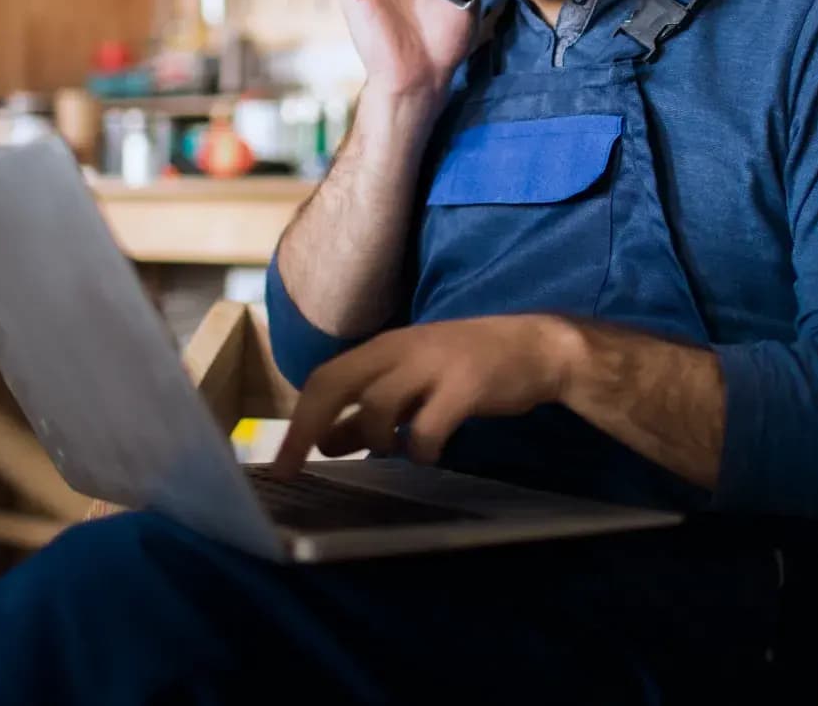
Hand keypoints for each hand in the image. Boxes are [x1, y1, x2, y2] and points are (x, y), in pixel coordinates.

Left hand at [273, 315, 580, 474]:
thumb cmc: (469, 365)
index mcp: (384, 347)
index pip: (324, 378)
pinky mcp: (466, 385)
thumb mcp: (412, 381)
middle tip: (293, 471)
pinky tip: (432, 452)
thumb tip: (328, 440)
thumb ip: (372, 409)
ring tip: (398, 449)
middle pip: (333, 384)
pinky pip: (427, 428)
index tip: (281, 462)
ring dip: (377, 440)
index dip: (298, 420)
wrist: (535, 346)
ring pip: (376, 406)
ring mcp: (432, 364)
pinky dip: (421, 450)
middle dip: (306, 430)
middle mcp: (400, 349)